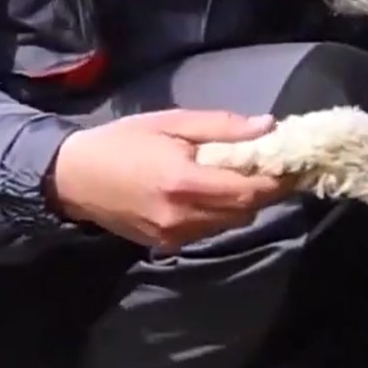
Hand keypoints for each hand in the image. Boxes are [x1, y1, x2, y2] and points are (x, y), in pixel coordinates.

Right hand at [46, 109, 290, 251]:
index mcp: (185, 183)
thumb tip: (267, 127)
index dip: (278, 181)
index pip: (250, 191)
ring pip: (230, 223)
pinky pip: (209, 230)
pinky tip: (209, 193)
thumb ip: (221, 127)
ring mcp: (175, 236)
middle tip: (271, 167)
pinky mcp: (167, 245)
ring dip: (242, 203)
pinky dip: (219, 213)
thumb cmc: (122, 142)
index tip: (294, 164)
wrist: (72, 178)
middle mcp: (184, 216)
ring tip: (239, 177)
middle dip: (264, 191)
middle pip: (246, 211)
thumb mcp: (171, 122)